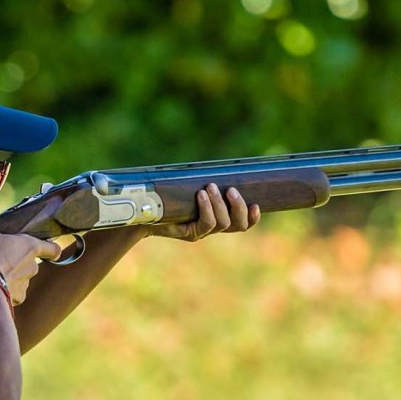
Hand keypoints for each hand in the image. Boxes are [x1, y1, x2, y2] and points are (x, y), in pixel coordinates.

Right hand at [0, 211, 60, 304]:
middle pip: (31, 262)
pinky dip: (7, 289)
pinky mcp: (19, 297)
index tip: (50, 250)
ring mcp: (27, 283)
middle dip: (19, 261)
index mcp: (30, 247)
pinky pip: (15, 292)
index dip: (51, 249)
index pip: (52, 248)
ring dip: (12, 274)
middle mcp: (33, 266)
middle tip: (1, 258)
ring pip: (23, 277)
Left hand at [143, 183, 260, 241]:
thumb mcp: (190, 185)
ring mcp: (202, 232)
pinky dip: (207, 208)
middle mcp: (213, 227)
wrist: (144, 211)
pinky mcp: (190, 234)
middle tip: (231, 190)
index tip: (256, 204)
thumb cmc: (168, 195)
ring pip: (223, 224)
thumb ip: (205, 181)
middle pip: (238, 225)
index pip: (242, 223)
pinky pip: (206, 224)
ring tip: (210, 187)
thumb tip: (220, 165)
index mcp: (219, 217)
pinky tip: (201, 195)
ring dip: (220, 204)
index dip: (252, 218)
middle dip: (238, 207)